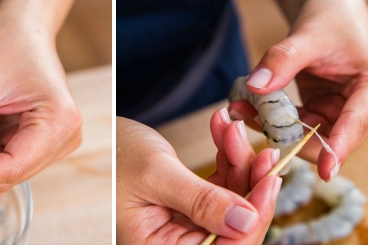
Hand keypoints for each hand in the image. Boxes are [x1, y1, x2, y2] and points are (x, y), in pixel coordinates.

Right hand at [116, 110, 281, 244]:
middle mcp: (176, 243)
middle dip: (250, 186)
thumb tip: (246, 220)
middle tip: (262, 152)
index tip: (270, 181)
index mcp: (160, 248)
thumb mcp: (157, 174)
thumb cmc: (113, 155)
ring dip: (240, 165)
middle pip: (235, 227)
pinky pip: (222, 189)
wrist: (97, 135)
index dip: (253, 218)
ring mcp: (186, 226)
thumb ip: (202, 200)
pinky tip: (225, 133)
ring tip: (233, 130)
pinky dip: (228, 160)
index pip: (224, 247)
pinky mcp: (192, 207)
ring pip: (233, 204)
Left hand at [229, 0, 367, 180]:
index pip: (356, 124)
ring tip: (242, 109)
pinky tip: (249, 108)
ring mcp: (342, 116)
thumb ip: (282, 60)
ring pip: (307, 140)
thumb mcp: (306, 36)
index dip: (340, 149)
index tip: (327, 173)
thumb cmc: (331, 20)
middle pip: (328, 141)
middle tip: (247, 117)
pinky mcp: (323, 117)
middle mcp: (365, 110)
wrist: (332, 13)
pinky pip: (296, 130)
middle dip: (288, 137)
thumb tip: (255, 86)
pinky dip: (273, 123)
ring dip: (275, 131)